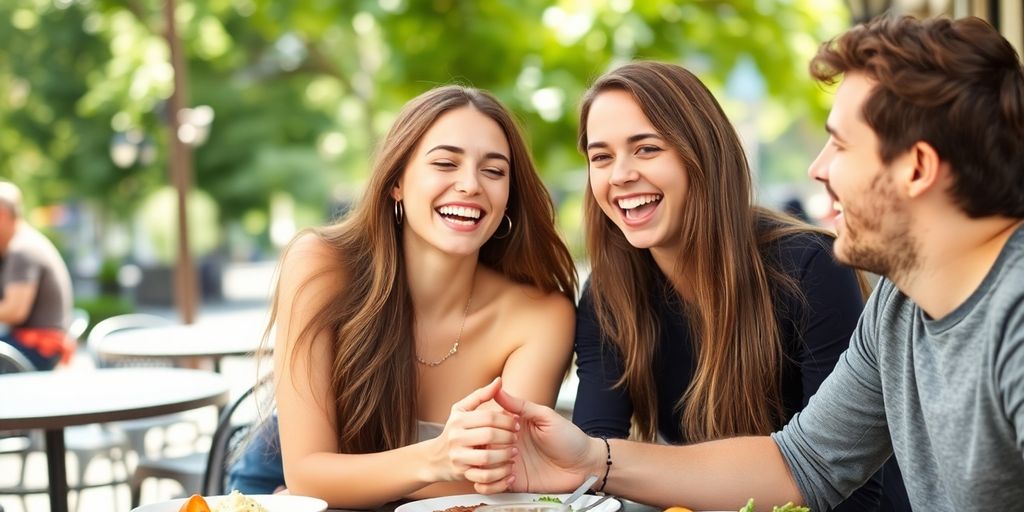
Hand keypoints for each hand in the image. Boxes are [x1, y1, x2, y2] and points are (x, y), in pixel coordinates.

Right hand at [428, 377, 519, 482]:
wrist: (434, 460)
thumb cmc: (454, 431)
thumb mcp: (462, 410)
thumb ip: (482, 395)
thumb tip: (499, 380)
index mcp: (459, 419)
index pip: (489, 417)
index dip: (507, 420)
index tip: (517, 423)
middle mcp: (456, 437)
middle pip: (489, 435)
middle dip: (508, 436)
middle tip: (517, 438)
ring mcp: (458, 457)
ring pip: (487, 457)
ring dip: (505, 455)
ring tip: (514, 453)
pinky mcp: (462, 474)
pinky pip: (484, 477)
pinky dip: (500, 475)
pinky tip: (508, 469)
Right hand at [468, 382, 600, 494]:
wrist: (584, 465)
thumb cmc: (569, 439)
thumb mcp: (546, 417)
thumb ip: (521, 405)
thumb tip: (498, 388)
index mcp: (512, 426)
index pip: (486, 424)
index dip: (492, 428)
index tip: (511, 431)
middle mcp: (506, 445)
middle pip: (479, 446)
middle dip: (491, 449)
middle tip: (513, 450)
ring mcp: (506, 464)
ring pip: (478, 467)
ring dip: (491, 467)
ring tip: (512, 466)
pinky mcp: (510, 483)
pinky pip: (486, 486)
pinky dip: (493, 484)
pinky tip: (511, 479)